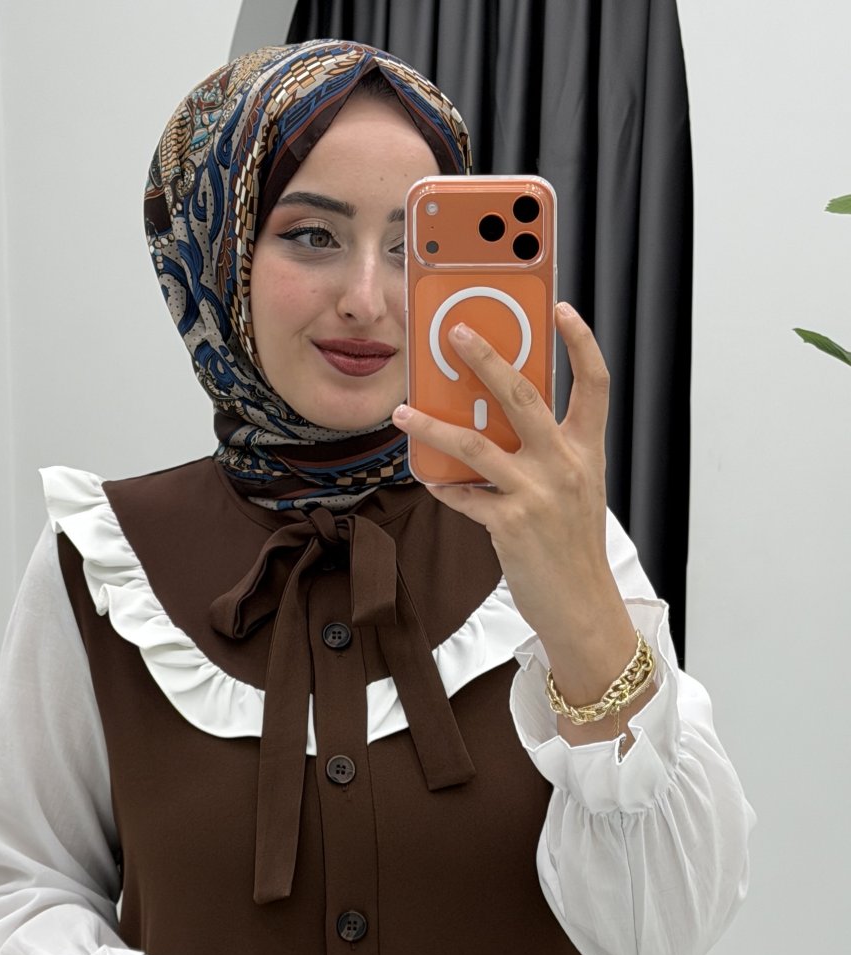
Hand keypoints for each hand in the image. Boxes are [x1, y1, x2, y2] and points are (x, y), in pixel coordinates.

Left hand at [392, 304, 624, 663]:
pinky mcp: (510, 523)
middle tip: (455, 331)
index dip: (582, 342)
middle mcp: (565, 464)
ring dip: (433, 423)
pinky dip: (441, 484)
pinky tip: (424, 474)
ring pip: (475, 443)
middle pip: (523, 395)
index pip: (595, 384)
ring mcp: (537, 493)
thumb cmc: (572, 545)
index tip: (563, 309)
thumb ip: (546, 453)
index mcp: (586, 450)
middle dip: (486, 357)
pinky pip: (463, 495)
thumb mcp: (575, 489)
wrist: (580, 603)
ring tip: (403, 410)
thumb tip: (498, 423)